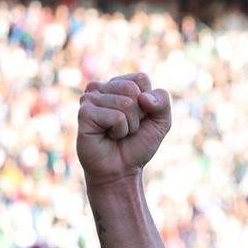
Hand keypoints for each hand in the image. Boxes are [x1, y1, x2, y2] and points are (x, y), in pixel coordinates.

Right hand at [76, 73, 171, 188]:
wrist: (121, 169)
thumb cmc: (138, 144)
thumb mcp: (161, 122)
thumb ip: (162, 102)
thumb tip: (143, 97)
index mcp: (117, 85)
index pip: (141, 78)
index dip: (148, 102)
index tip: (139, 117)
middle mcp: (101, 88)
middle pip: (133, 90)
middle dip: (138, 115)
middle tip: (127, 127)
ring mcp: (90, 99)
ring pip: (126, 104)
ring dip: (129, 125)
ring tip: (117, 133)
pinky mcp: (84, 113)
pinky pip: (116, 117)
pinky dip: (120, 131)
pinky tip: (108, 136)